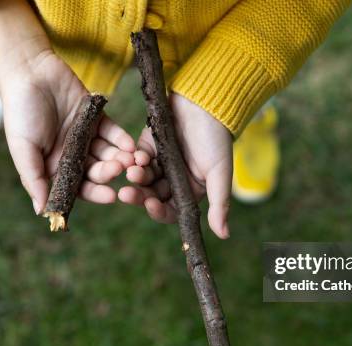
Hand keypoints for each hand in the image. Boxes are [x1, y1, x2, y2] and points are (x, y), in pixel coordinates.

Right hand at [0, 51, 134, 213]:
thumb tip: (41, 212)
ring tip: (129, 159)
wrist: (30, 71)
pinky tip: (130, 145)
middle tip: (118, 169)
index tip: (111, 196)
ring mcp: (86, 137)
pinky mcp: (97, 118)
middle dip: (108, 172)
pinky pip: (113, 133)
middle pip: (96, 171)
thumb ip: (34, 179)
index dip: (95, 193)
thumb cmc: (20, 111)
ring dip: (119, 158)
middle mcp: (72, 155)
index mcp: (54, 166)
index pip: (78, 187)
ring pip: (108, 153)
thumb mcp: (23, 148)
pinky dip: (122, 139)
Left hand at [118, 93, 232, 238]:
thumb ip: (220, 205)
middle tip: (126, 193)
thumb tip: (224, 236)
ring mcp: (159, 162)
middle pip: (151, 195)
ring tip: (132, 171)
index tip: (150, 206)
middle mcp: (173, 179)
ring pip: (142, 178)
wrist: (206, 104)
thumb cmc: (217, 140)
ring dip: (136, 177)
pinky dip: (134, 159)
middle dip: (139, 195)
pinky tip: (136, 156)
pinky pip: (137, 158)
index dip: (159, 211)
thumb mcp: (220, 174)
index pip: (170, 210)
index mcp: (190, 190)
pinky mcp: (148, 145)